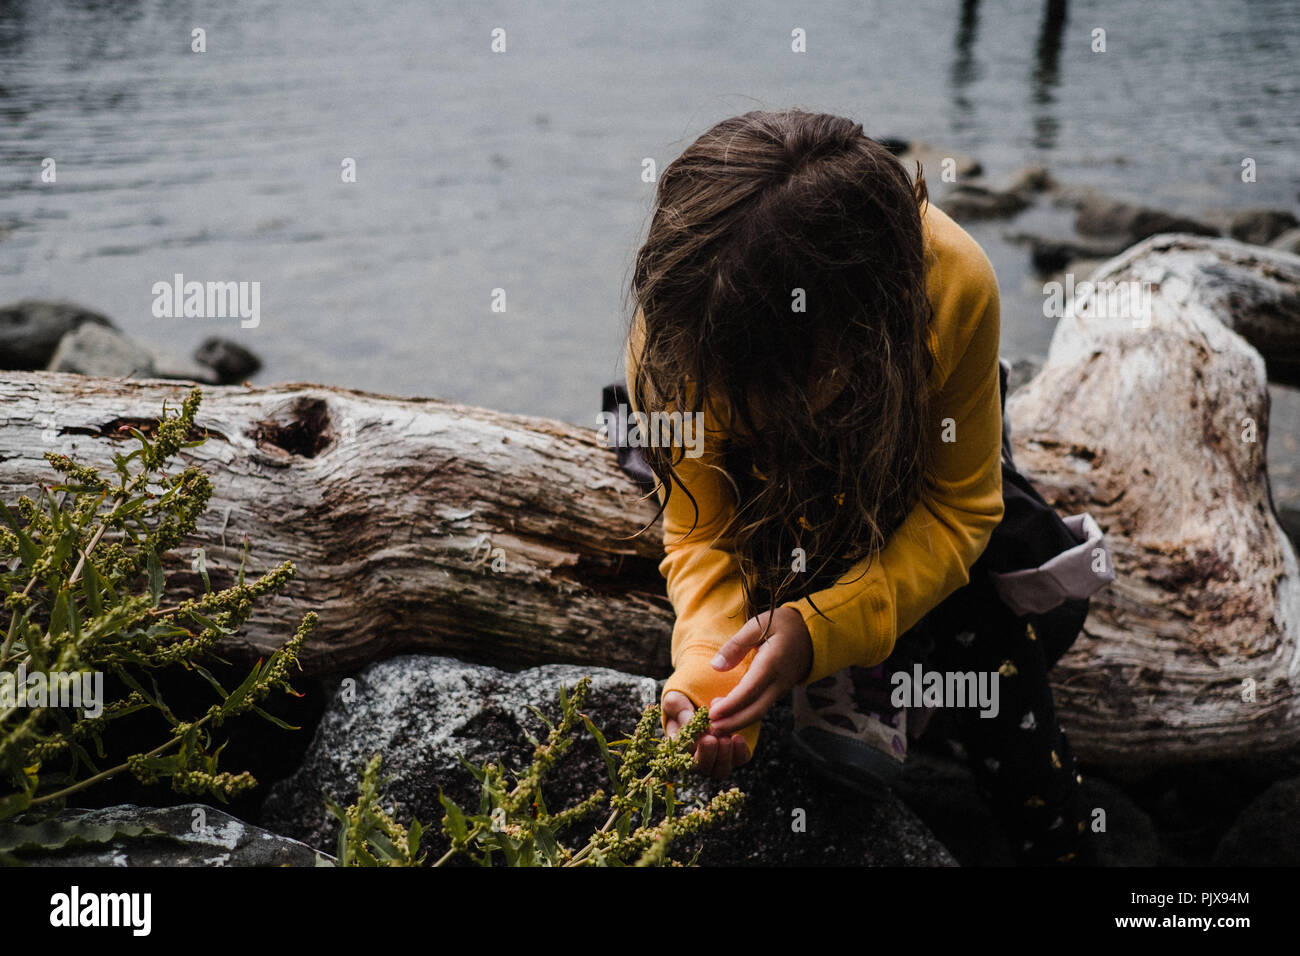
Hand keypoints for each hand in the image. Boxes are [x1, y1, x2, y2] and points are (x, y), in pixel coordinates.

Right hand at [662, 690, 749, 778]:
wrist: (712, 702)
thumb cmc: (687, 701)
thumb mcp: (677, 699)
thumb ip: (677, 707)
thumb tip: (687, 720)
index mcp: (679, 745)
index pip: (681, 755)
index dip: (689, 748)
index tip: (695, 735)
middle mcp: (698, 757)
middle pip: (701, 768)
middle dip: (706, 755)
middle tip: (711, 740)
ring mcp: (717, 758)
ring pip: (720, 770)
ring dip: (723, 757)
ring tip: (725, 739)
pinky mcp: (735, 753)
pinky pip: (739, 760)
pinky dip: (740, 752)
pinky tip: (737, 738)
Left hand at [707, 606, 811, 737]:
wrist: (812, 633)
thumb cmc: (783, 625)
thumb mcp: (759, 624)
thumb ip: (736, 644)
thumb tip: (716, 666)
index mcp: (772, 663)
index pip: (749, 690)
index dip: (730, 705)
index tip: (711, 714)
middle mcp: (779, 681)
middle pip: (756, 710)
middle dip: (733, 723)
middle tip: (711, 729)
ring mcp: (781, 689)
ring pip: (759, 712)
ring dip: (738, 721)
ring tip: (715, 725)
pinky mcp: (779, 692)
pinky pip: (762, 707)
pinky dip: (745, 715)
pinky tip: (729, 716)